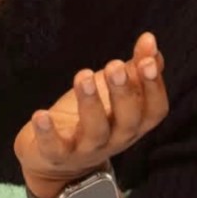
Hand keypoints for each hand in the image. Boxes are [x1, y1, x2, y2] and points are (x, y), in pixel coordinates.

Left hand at [13, 32, 167, 197]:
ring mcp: (88, 149)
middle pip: (128, 120)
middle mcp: (117, 138)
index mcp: (136, 122)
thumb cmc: (96, 116)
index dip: (154, 87)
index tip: (148, 62)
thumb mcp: (117, 91)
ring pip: (95, 132)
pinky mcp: (58, 155)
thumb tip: (150, 39)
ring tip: (83, 77)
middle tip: (115, 66)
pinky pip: (55, 148)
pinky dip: (48, 133)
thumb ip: (136, 67)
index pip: (155, 110)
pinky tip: (41, 114)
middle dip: (123, 93)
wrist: (58, 158)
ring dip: (90, 104)